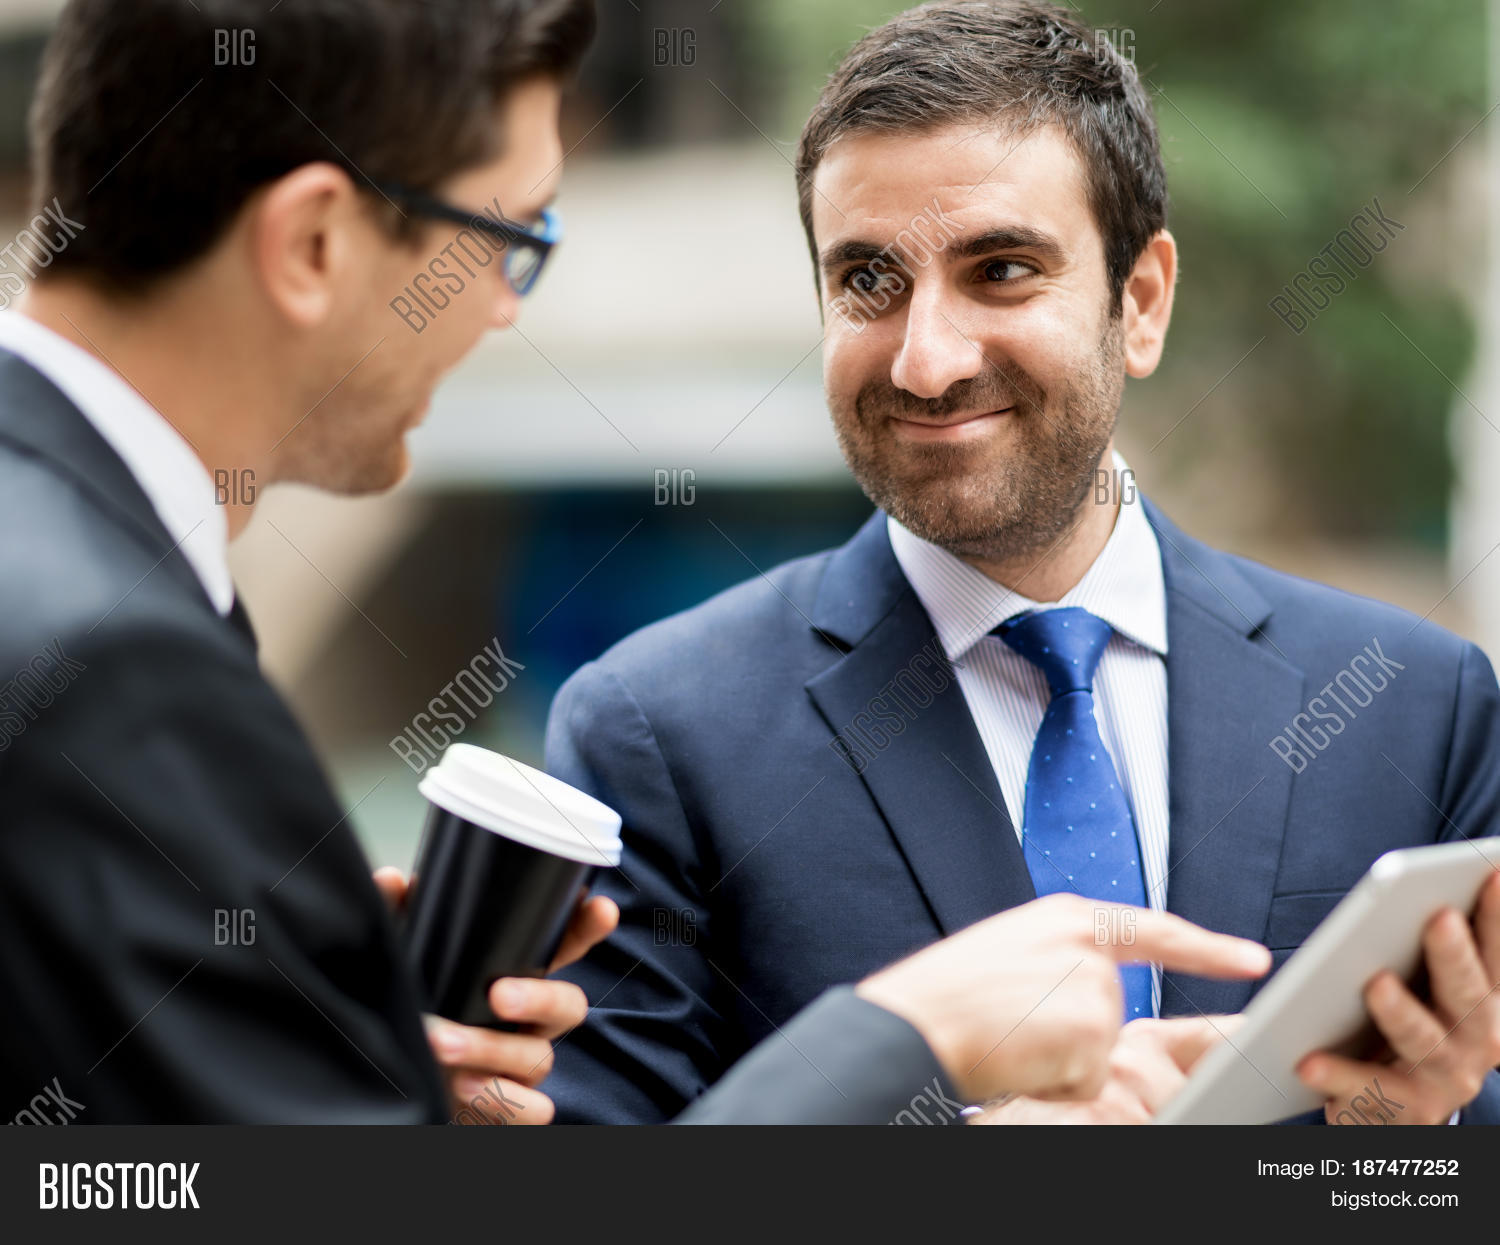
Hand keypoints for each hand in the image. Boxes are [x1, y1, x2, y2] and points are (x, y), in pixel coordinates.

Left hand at [373, 868, 617, 1123]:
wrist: (395, 1082)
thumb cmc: (415, 1011)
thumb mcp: (405, 960)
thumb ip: (400, 918)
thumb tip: (393, 882)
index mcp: (516, 975)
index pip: (566, 946)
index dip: (589, 928)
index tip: (600, 907)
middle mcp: (531, 1021)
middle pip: (571, 1005)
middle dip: (540, 998)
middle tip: (497, 995)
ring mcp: (524, 1067)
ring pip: (540, 1058)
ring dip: (491, 1051)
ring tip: (442, 1043)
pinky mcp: (513, 1109)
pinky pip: (536, 1111)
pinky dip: (502, 1101)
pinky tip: (462, 1087)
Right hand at [855, 893, 1269, 1103]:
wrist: (911, 1024)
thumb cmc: (944, 998)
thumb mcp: (1006, 953)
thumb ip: (1057, 958)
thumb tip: (1091, 993)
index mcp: (1063, 917)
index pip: (1150, 930)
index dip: (1205, 947)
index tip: (1252, 959)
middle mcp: (1085, 945)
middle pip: (1112, 1010)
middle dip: (1075, 1036)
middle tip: (1013, 1029)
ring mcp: (1092, 986)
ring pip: (1100, 1050)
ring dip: (1060, 1061)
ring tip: (1008, 1040)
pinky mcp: (1092, 1029)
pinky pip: (1088, 1079)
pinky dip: (1054, 1083)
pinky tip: (1018, 1059)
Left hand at [1297, 871, 1499, 1124]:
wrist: (1397, 1116)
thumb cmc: (1405, 1034)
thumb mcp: (1428, 993)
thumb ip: (1431, 953)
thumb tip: (1433, 890)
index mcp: (1483, 1005)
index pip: (1493, 954)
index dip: (1496, 915)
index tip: (1492, 872)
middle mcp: (1475, 1042)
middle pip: (1468, 995)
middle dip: (1454, 955)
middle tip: (1438, 918)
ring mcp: (1443, 1080)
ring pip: (1423, 1043)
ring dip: (1402, 1012)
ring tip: (1376, 984)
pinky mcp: (1403, 1111)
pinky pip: (1368, 1092)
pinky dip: (1338, 1076)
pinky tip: (1308, 1061)